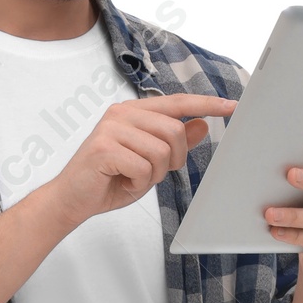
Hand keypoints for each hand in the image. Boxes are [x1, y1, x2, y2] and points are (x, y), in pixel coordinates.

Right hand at [49, 93, 236, 230]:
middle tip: (151, 174)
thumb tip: (201, 125)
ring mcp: (111, 128)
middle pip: (173, 131)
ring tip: (132, 178)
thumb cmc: (108, 180)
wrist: (71, 200)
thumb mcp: (149, 162)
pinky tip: (122, 183)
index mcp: (133, 111)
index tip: (231, 106)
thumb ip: (173, 143)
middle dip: (172, 161)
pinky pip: (143, 168)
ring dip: (152, 175)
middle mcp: (122, 113)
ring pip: (160, 152)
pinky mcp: (103, 148)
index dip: (205, 105)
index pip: (177, 102)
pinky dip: (138, 184)